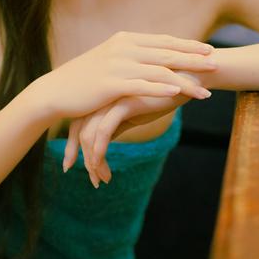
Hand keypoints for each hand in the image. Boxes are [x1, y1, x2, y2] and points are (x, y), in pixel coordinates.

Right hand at [35, 31, 216, 122]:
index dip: (188, 46)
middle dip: (195, 59)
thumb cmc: (84, 80)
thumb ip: (131, 56)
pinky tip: (179, 94)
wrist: (56, 91)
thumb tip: (151, 58)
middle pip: (167, 53)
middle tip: (217, 63)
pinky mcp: (111, 83)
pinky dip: (162, 89)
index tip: (209, 49)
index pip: (164, 41)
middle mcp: (124, 48)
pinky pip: (142, 86)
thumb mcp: (109, 61)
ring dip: (185, 80)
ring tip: (204, 90)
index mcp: (126, 40)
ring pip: (160, 72)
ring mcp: (117, 65)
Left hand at [63, 73, 211, 187]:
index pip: (77, 121)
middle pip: (78, 128)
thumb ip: (116, 123)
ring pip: (89, 134)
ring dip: (93, 162)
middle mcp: (102, 95)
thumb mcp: (134, 112)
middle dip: (77, 156)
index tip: (71, 164)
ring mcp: (111, 98)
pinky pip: (103, 132)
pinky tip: (107, 172)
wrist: (188, 78)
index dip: (72, 145)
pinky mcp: (123, 103)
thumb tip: (101, 144)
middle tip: (91, 180)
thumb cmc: (162, 94)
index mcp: (102, 94)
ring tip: (102, 180)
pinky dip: (100, 154)